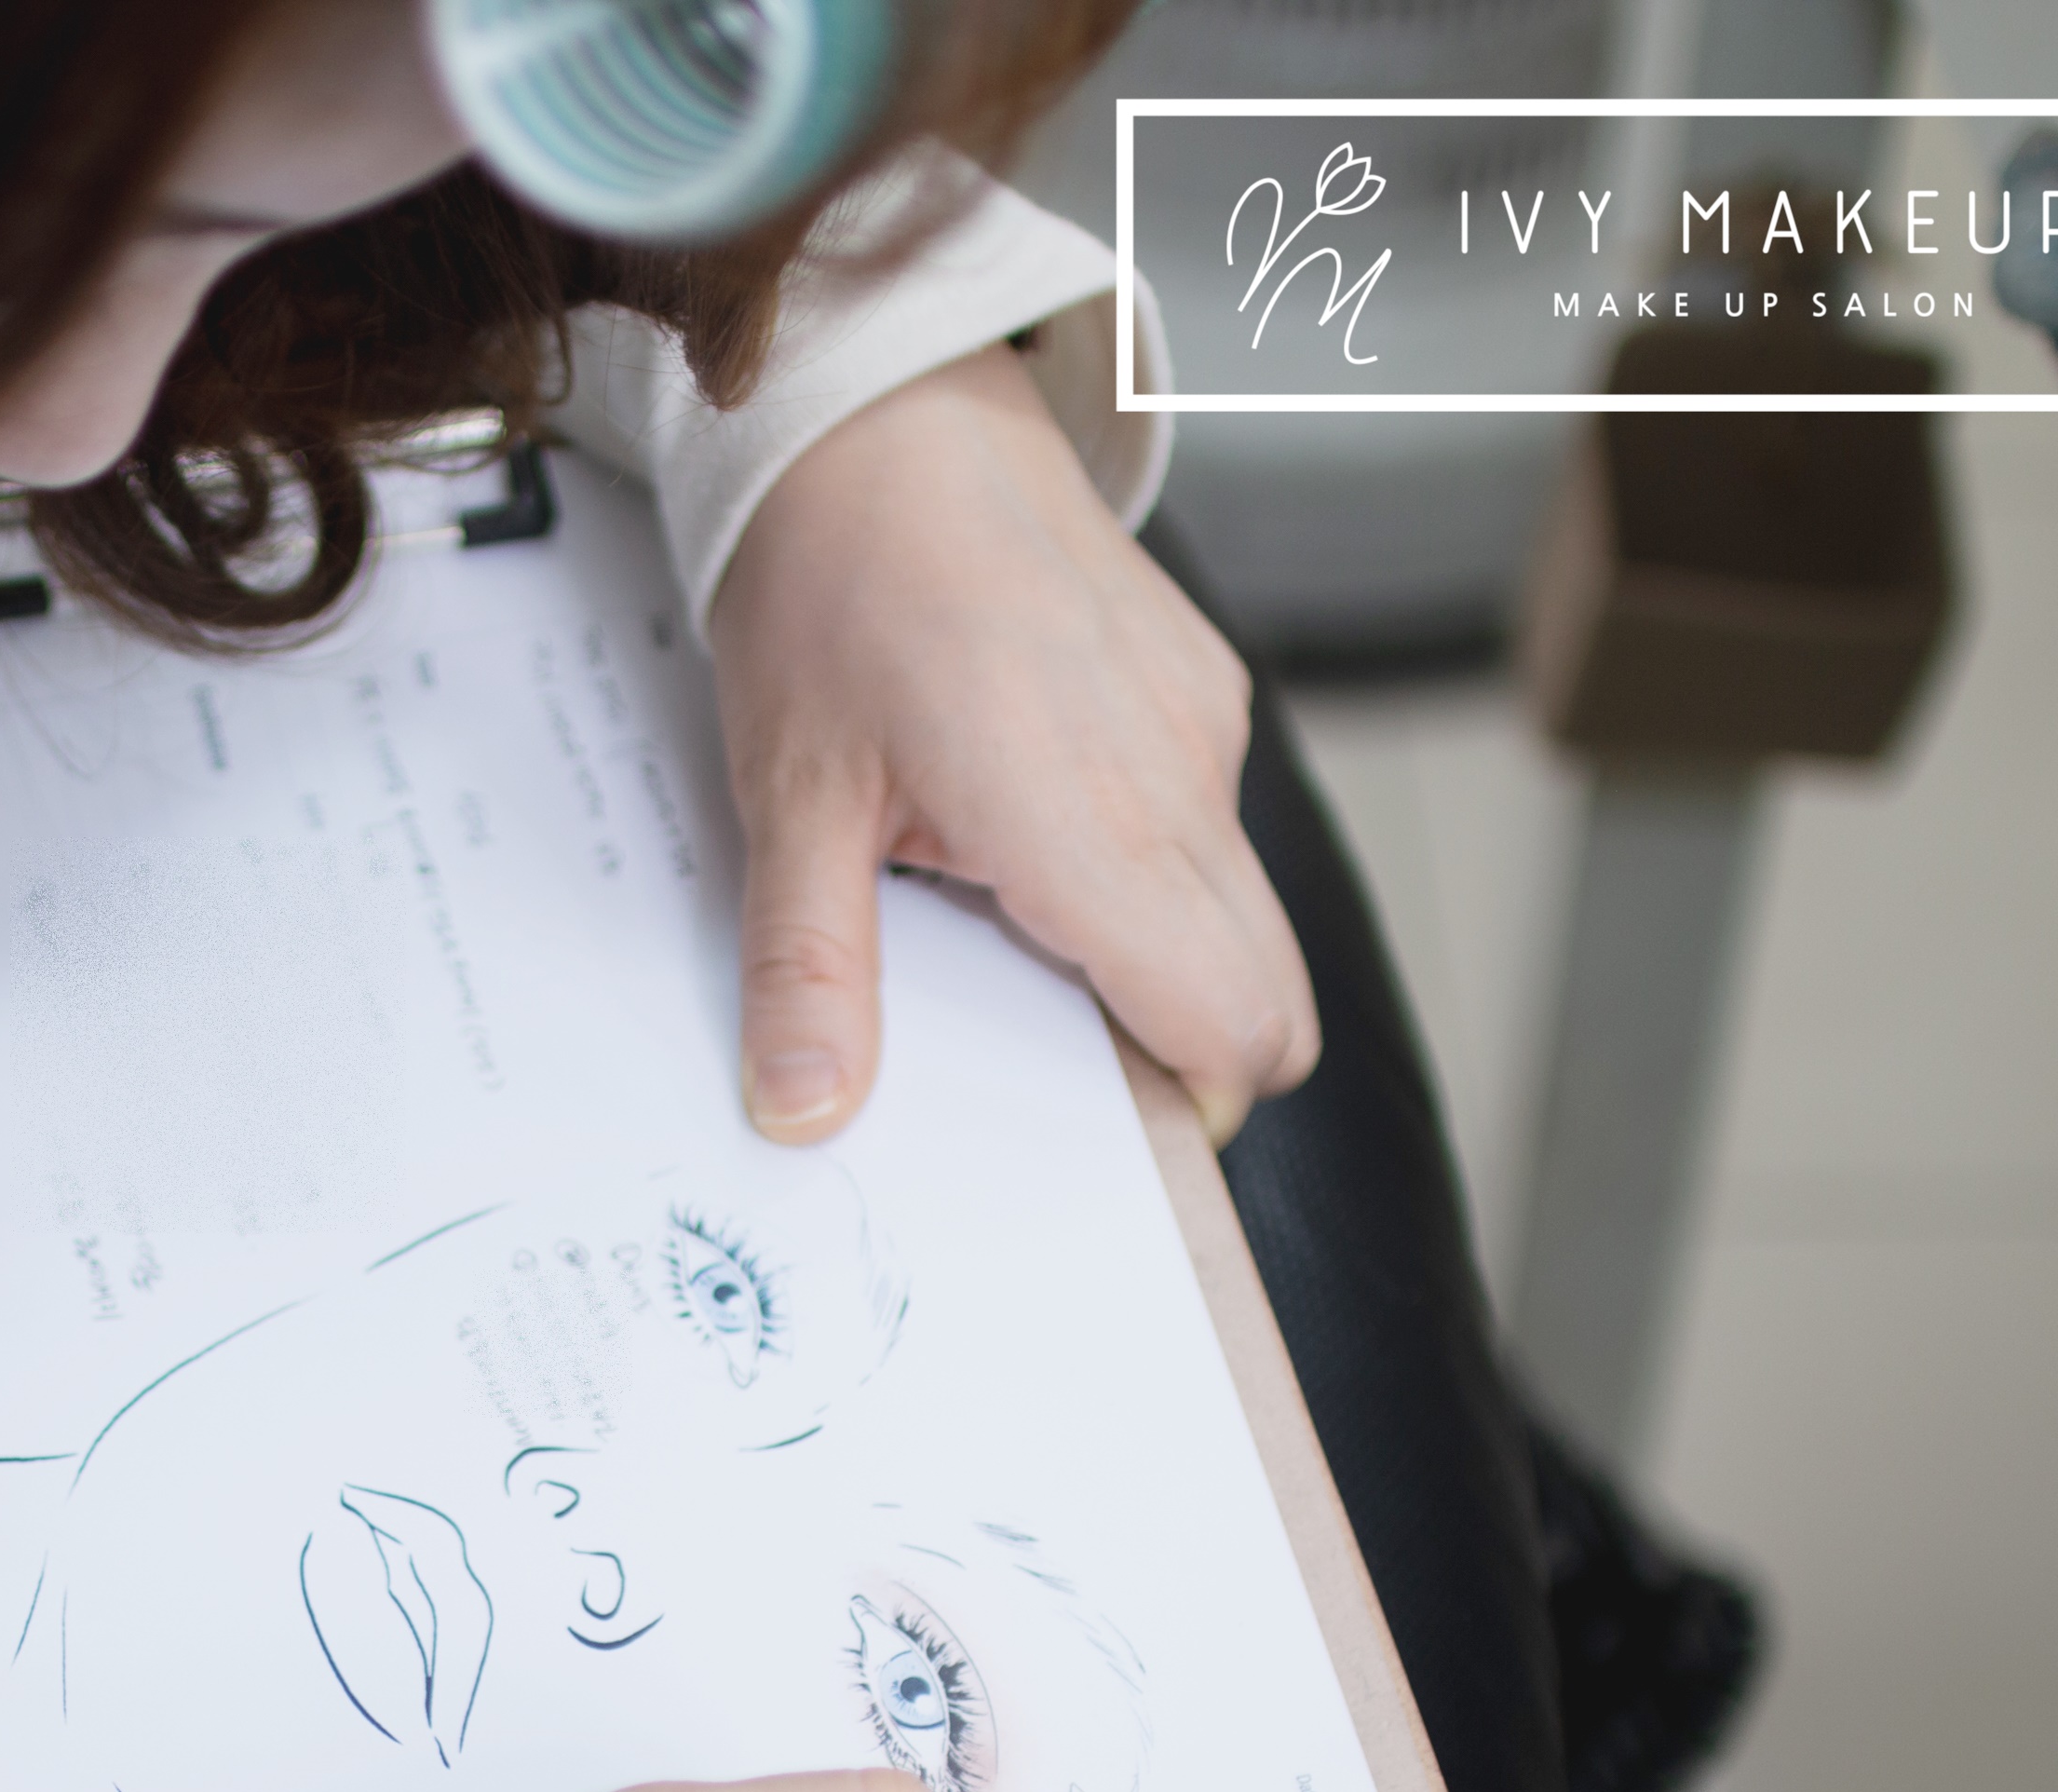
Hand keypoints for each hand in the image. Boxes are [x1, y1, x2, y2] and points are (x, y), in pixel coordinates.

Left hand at [707, 343, 1318, 1146]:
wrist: (877, 402)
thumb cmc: (830, 584)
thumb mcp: (790, 797)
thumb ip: (812, 969)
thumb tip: (805, 1111)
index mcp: (1088, 821)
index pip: (1231, 1028)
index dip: (1180, 1104)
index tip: (1081, 1123)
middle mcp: (1178, 776)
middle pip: (1267, 995)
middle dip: (1178, 1052)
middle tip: (1037, 1047)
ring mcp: (1201, 724)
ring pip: (1239, 914)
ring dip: (1154, 957)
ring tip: (1003, 919)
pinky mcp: (1198, 683)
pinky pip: (1208, 825)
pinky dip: (1145, 868)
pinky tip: (1022, 826)